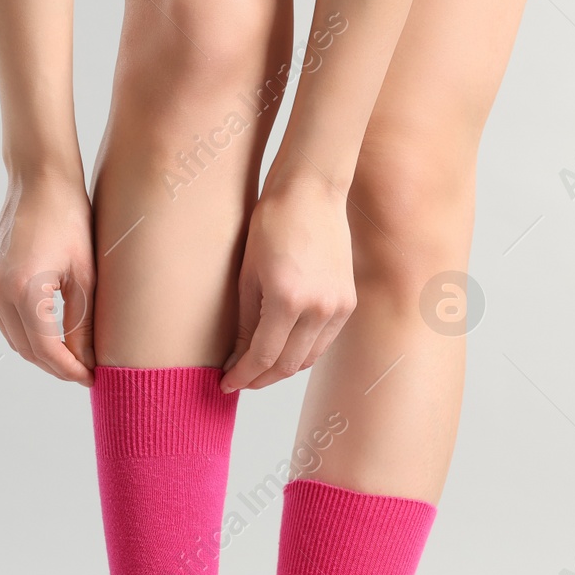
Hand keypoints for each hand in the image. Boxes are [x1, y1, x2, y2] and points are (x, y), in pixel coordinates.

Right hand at [0, 173, 95, 385]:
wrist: (40, 181)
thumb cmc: (70, 219)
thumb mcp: (85, 274)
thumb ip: (83, 323)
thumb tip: (88, 360)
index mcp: (24, 289)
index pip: (46, 350)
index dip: (70, 370)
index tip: (91, 378)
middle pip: (27, 350)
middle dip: (56, 366)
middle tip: (85, 371)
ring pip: (14, 339)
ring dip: (41, 353)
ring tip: (73, 358)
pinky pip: (6, 321)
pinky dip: (28, 334)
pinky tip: (52, 336)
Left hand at [221, 178, 356, 391]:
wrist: (312, 191)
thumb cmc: (273, 222)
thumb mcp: (248, 274)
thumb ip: (244, 322)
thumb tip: (237, 358)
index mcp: (287, 299)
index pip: (262, 356)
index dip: (242, 376)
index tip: (225, 384)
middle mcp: (319, 308)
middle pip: (288, 366)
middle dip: (260, 378)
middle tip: (239, 380)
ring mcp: (338, 307)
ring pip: (308, 359)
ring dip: (282, 369)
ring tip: (258, 369)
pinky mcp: (348, 302)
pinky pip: (323, 342)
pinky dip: (302, 352)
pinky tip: (283, 350)